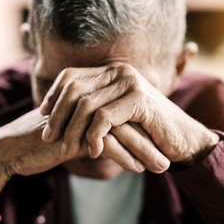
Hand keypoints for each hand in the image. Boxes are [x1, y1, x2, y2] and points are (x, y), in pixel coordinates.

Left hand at [40, 64, 217, 166]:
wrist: (181, 138)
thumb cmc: (145, 130)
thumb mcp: (115, 116)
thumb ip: (94, 108)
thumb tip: (57, 113)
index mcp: (112, 72)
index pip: (71, 76)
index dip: (53, 95)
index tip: (42, 114)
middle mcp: (119, 72)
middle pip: (74, 89)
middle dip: (56, 116)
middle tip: (48, 138)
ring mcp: (130, 83)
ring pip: (86, 105)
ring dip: (72, 131)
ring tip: (65, 150)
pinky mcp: (139, 99)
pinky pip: (104, 118)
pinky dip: (94, 136)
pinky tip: (92, 151)